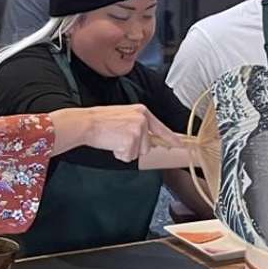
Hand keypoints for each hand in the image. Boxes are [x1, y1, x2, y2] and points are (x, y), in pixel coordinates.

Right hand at [51, 104, 171, 162]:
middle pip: (147, 146)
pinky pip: (129, 157)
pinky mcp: (131, 140)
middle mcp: (143, 119)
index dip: (172, 139)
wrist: (86, 123)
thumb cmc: (100, 121)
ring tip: (114, 140)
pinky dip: (119, 155)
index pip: (161, 128)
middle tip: (118, 138)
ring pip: (139, 153)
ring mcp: (138, 129)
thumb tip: (149, 142)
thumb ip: (139, 126)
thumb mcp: (124, 117)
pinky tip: (112, 144)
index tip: (181, 146)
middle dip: (134, 147)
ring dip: (126, 151)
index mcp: (142, 112)